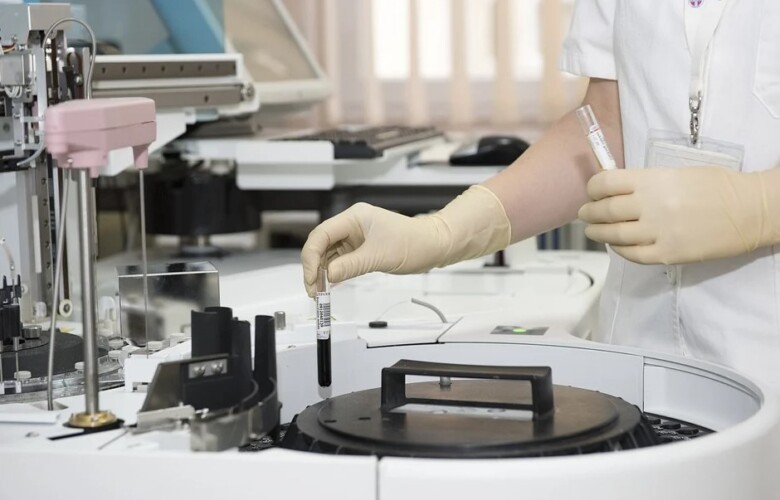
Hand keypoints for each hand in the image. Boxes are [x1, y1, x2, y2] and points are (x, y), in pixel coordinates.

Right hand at [300, 203, 446, 295]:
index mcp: (354, 217)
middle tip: (313, 289)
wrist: (434, 246)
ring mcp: (355, 237)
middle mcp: (351, 225)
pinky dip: (333, 273)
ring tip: (319, 291)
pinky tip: (329, 285)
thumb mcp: (379, 256)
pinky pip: (340, 261)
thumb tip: (327, 276)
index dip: (311, 256)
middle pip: (321, 244)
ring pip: (328, 254)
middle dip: (314, 267)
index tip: (310, 277)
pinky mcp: (360, 249)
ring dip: (322, 273)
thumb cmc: (413, 242)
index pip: (322, 234)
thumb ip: (351, 266)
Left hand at [578, 166, 774, 264]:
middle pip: (605, 211)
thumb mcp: (677, 173)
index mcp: (652, 181)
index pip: (606, 183)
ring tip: (593, 230)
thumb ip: (646, 182)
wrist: (751, 210)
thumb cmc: (717, 186)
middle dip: (589, 213)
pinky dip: (619, 249)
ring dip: (598, 232)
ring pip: (614, 235)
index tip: (591, 192)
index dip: (593, 188)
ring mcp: (658, 232)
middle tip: (585, 214)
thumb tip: (617, 190)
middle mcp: (650, 206)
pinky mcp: (667, 254)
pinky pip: (632, 254)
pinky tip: (616, 245)